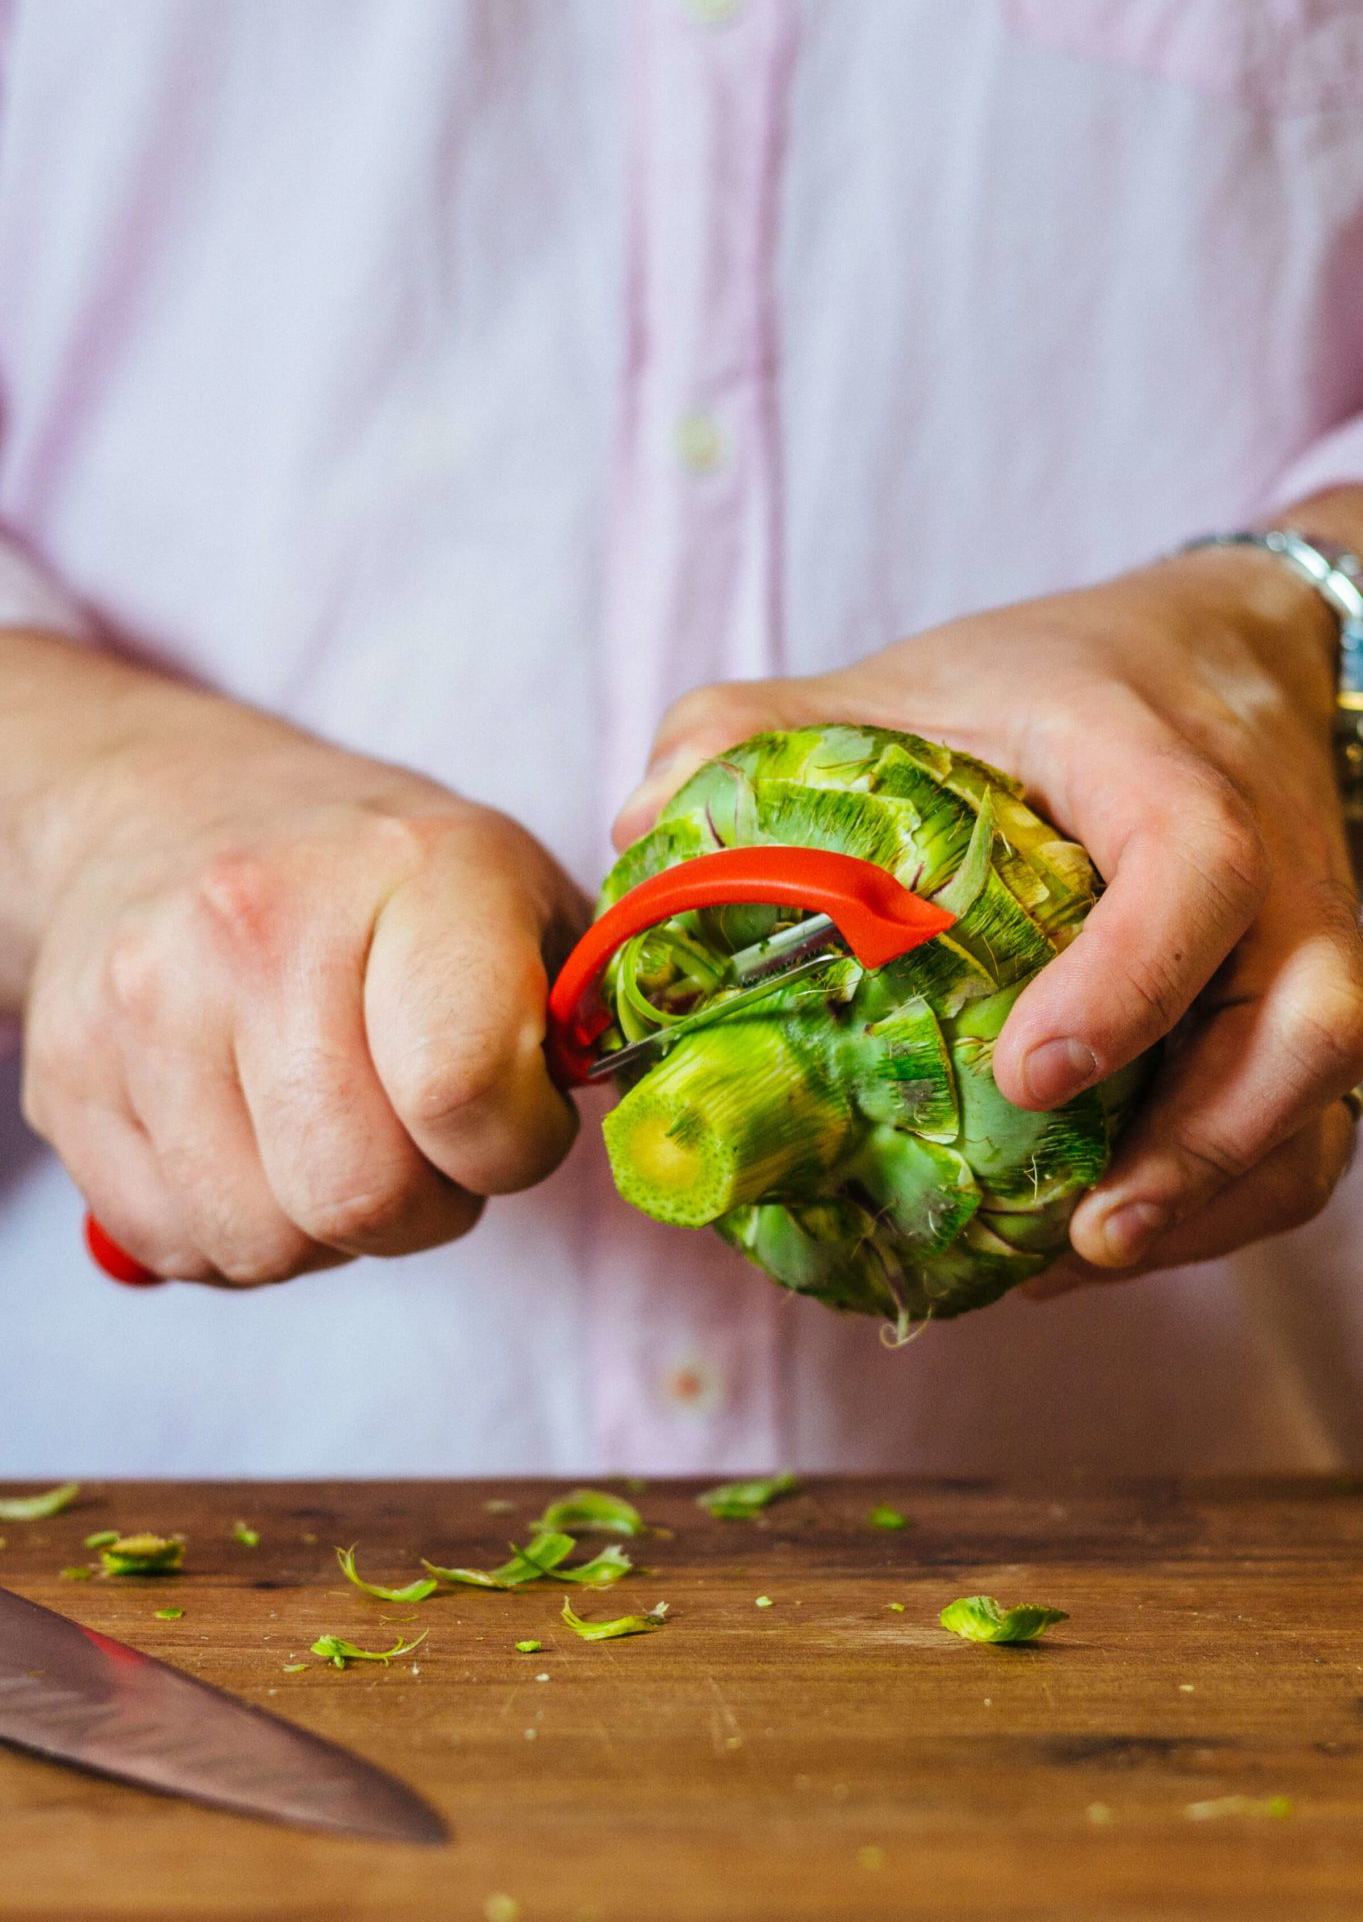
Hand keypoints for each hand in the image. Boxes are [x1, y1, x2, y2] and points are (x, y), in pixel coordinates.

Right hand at [19, 648, 584, 1283]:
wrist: (169, 812)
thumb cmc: (377, 875)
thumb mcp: (513, 893)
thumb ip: (585, 1010)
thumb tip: (657, 1128)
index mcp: (413, 869)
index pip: (464, 1091)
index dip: (514, 1147)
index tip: (512, 1115)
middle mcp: (260, 922)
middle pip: (361, 1198)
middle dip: (425, 1206)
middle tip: (426, 1141)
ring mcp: (145, 998)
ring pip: (267, 1242)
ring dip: (327, 1227)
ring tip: (337, 1128)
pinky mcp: (67, 1072)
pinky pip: (177, 1244)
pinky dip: (237, 1227)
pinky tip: (254, 1137)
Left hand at [613, 536, 1362, 1285]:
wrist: (1228, 659)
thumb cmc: (1061, 683)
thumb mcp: (918, 681)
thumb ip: (773, 731)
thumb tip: (641, 834)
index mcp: (1169, 774)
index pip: (1194, 870)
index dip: (1125, 981)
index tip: (1029, 1074)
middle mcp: (1278, 871)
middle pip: (1306, 1026)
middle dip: (1202, 1147)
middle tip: (1079, 1229)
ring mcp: (1312, 946)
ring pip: (1318, 1101)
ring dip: (1211, 1201)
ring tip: (1080, 1259)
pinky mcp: (1307, 1010)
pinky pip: (1308, 1131)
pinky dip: (1220, 1205)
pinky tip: (1103, 1239)